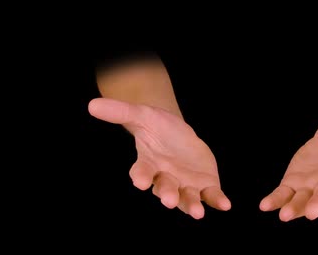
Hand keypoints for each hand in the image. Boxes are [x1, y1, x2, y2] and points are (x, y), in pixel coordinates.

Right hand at [88, 98, 230, 218]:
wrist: (178, 134)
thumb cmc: (157, 127)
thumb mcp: (142, 115)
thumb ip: (120, 112)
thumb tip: (92, 104)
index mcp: (148, 165)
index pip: (142, 172)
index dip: (141, 176)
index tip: (139, 181)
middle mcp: (165, 179)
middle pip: (164, 188)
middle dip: (166, 194)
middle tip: (167, 200)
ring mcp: (185, 184)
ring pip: (186, 198)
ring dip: (191, 205)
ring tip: (196, 213)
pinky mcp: (204, 185)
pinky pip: (210, 195)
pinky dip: (217, 201)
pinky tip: (225, 205)